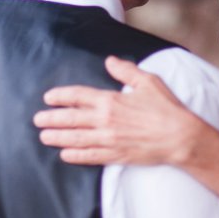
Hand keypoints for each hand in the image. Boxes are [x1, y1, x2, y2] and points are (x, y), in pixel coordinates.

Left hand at [33, 55, 200, 165]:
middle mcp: (105, 121)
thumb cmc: (167, 109)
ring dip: (57, 138)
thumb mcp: (148, 82)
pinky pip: (90, 157)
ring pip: (76, 138)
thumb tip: (110, 61)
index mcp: (111, 100)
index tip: (48, 97)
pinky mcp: (116, 156)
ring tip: (43, 137)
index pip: (78, 96)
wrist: (181, 138)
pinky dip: (75, 156)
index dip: (61, 96)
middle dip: (51, 119)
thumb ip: (126, 70)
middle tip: (37, 119)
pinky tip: (64, 155)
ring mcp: (109, 140)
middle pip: (71, 119)